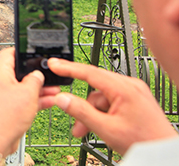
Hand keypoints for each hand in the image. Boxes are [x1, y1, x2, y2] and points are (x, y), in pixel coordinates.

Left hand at [0, 48, 59, 155]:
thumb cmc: (5, 117)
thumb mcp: (28, 94)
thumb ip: (35, 80)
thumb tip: (37, 75)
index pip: (8, 53)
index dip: (23, 52)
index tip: (35, 55)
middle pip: (17, 72)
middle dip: (35, 75)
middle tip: (49, 78)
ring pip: (20, 87)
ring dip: (37, 89)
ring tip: (54, 91)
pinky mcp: (3, 108)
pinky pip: (19, 99)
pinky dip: (32, 100)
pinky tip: (48, 102)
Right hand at [48, 58, 176, 153]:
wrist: (163, 152)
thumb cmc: (143, 141)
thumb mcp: (106, 128)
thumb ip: (81, 112)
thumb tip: (62, 98)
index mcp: (124, 88)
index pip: (90, 72)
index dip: (68, 67)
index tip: (54, 64)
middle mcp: (130, 85)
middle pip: (95, 85)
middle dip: (80, 101)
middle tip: (63, 105)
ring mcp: (134, 92)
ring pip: (102, 95)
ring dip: (91, 111)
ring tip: (85, 129)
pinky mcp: (136, 100)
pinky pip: (112, 100)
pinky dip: (102, 112)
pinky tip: (101, 126)